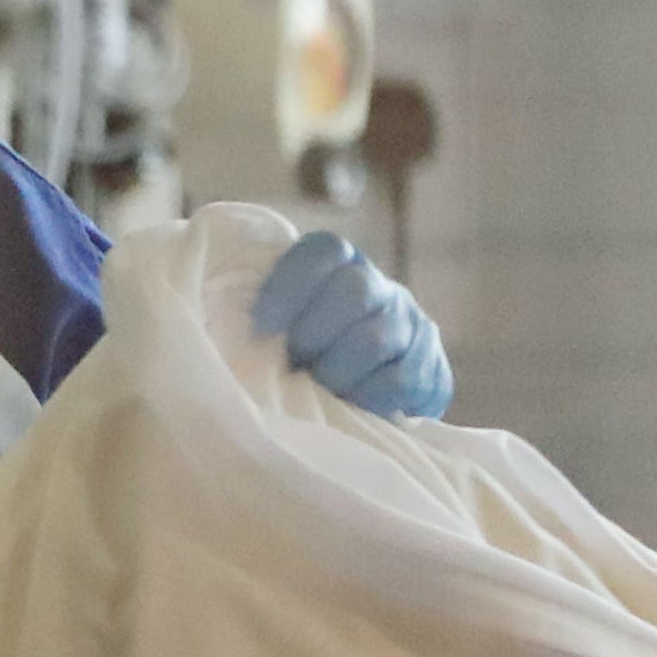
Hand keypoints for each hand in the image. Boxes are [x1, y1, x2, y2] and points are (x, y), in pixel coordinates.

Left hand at [252, 229, 450, 418]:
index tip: (261, 325)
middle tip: (292, 363)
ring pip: (378, 338)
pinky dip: (369, 398)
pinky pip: (404, 380)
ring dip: (337, 371)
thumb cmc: (295, 360)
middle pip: (355, 291)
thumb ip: (259, 316)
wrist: (356, 401)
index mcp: (339, 267)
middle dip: (314, 332)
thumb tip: (224, 322)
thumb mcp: (274, 329)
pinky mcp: (433, 370)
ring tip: (317, 389)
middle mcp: (380, 289)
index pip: (325, 251)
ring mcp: (411, 327)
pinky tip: (350, 405)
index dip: (290, 284)